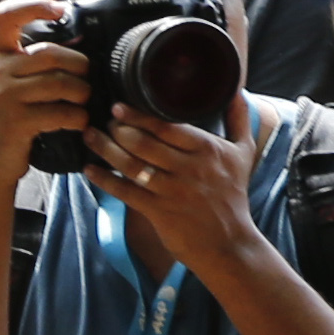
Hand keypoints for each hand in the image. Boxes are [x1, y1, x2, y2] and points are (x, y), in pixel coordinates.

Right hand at [0, 0, 95, 198]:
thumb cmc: (2, 120)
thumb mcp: (3, 82)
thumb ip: (28, 61)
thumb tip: (76, 41)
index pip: (6, 15)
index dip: (35, 5)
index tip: (59, 9)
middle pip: (54, 53)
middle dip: (79, 68)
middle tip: (82, 83)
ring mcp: (3, 95)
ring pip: (63, 82)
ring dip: (82, 95)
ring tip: (79, 105)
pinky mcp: (16, 121)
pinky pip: (63, 111)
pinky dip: (78, 118)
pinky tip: (73, 123)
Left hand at [90, 96, 265, 281]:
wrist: (229, 243)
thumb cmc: (233, 195)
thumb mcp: (243, 154)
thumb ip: (239, 120)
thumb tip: (235, 91)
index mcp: (208, 149)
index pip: (167, 126)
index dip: (138, 116)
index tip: (118, 107)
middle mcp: (190, 168)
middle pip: (145, 143)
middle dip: (117, 130)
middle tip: (101, 122)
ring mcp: (172, 191)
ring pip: (131, 165)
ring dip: (106, 149)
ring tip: (90, 137)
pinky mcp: (158, 212)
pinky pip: (125, 192)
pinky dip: (104, 180)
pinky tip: (90, 170)